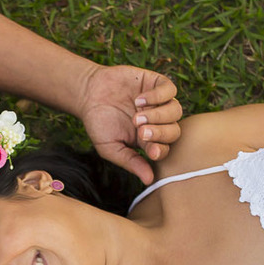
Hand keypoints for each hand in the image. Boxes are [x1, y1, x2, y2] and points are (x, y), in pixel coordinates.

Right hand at [78, 65, 181, 182]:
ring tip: (137, 116)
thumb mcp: (110, 147)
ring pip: (175, 110)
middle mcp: (158, 121)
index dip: (160, 150)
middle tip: (140, 132)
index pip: (165, 148)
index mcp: (149, 140)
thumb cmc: (98, 123)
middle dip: (159, 133)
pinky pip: (170, 89)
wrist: (88, 93)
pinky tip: (139, 99)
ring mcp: (159, 102)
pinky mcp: (156, 83)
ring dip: (158, 116)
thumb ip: (130, 162)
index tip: (149, 151)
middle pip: (174, 131)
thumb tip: (149, 181)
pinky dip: (158, 96)